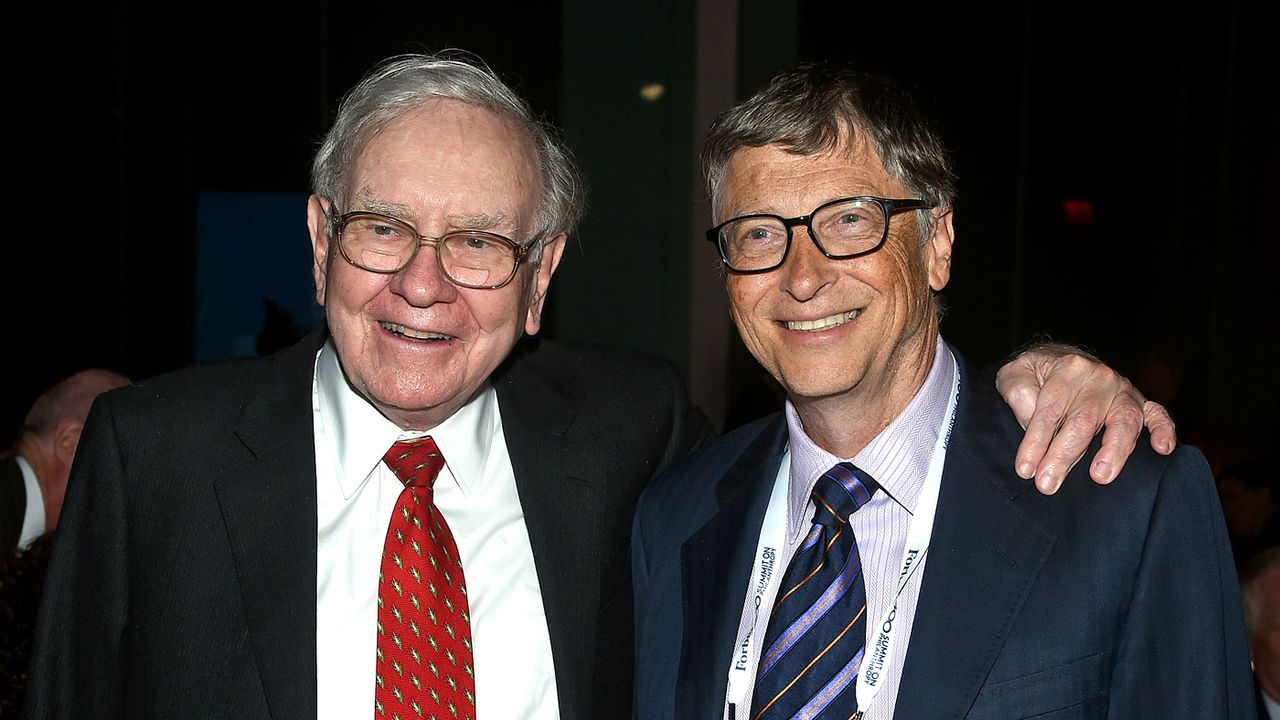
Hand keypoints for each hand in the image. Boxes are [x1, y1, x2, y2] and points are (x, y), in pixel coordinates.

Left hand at [996, 344, 1176, 494]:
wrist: (1061, 359)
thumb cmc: (1035, 374)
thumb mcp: (1015, 374)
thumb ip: (1018, 392)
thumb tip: (1030, 420)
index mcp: (1068, 369)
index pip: (1050, 410)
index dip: (1036, 441)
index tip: (1025, 470)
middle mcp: (1099, 378)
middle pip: (1083, 421)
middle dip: (1064, 456)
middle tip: (1048, 485)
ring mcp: (1124, 390)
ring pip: (1123, 421)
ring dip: (1112, 451)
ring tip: (1099, 476)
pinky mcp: (1141, 403)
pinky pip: (1158, 415)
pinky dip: (1163, 431)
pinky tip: (1162, 450)